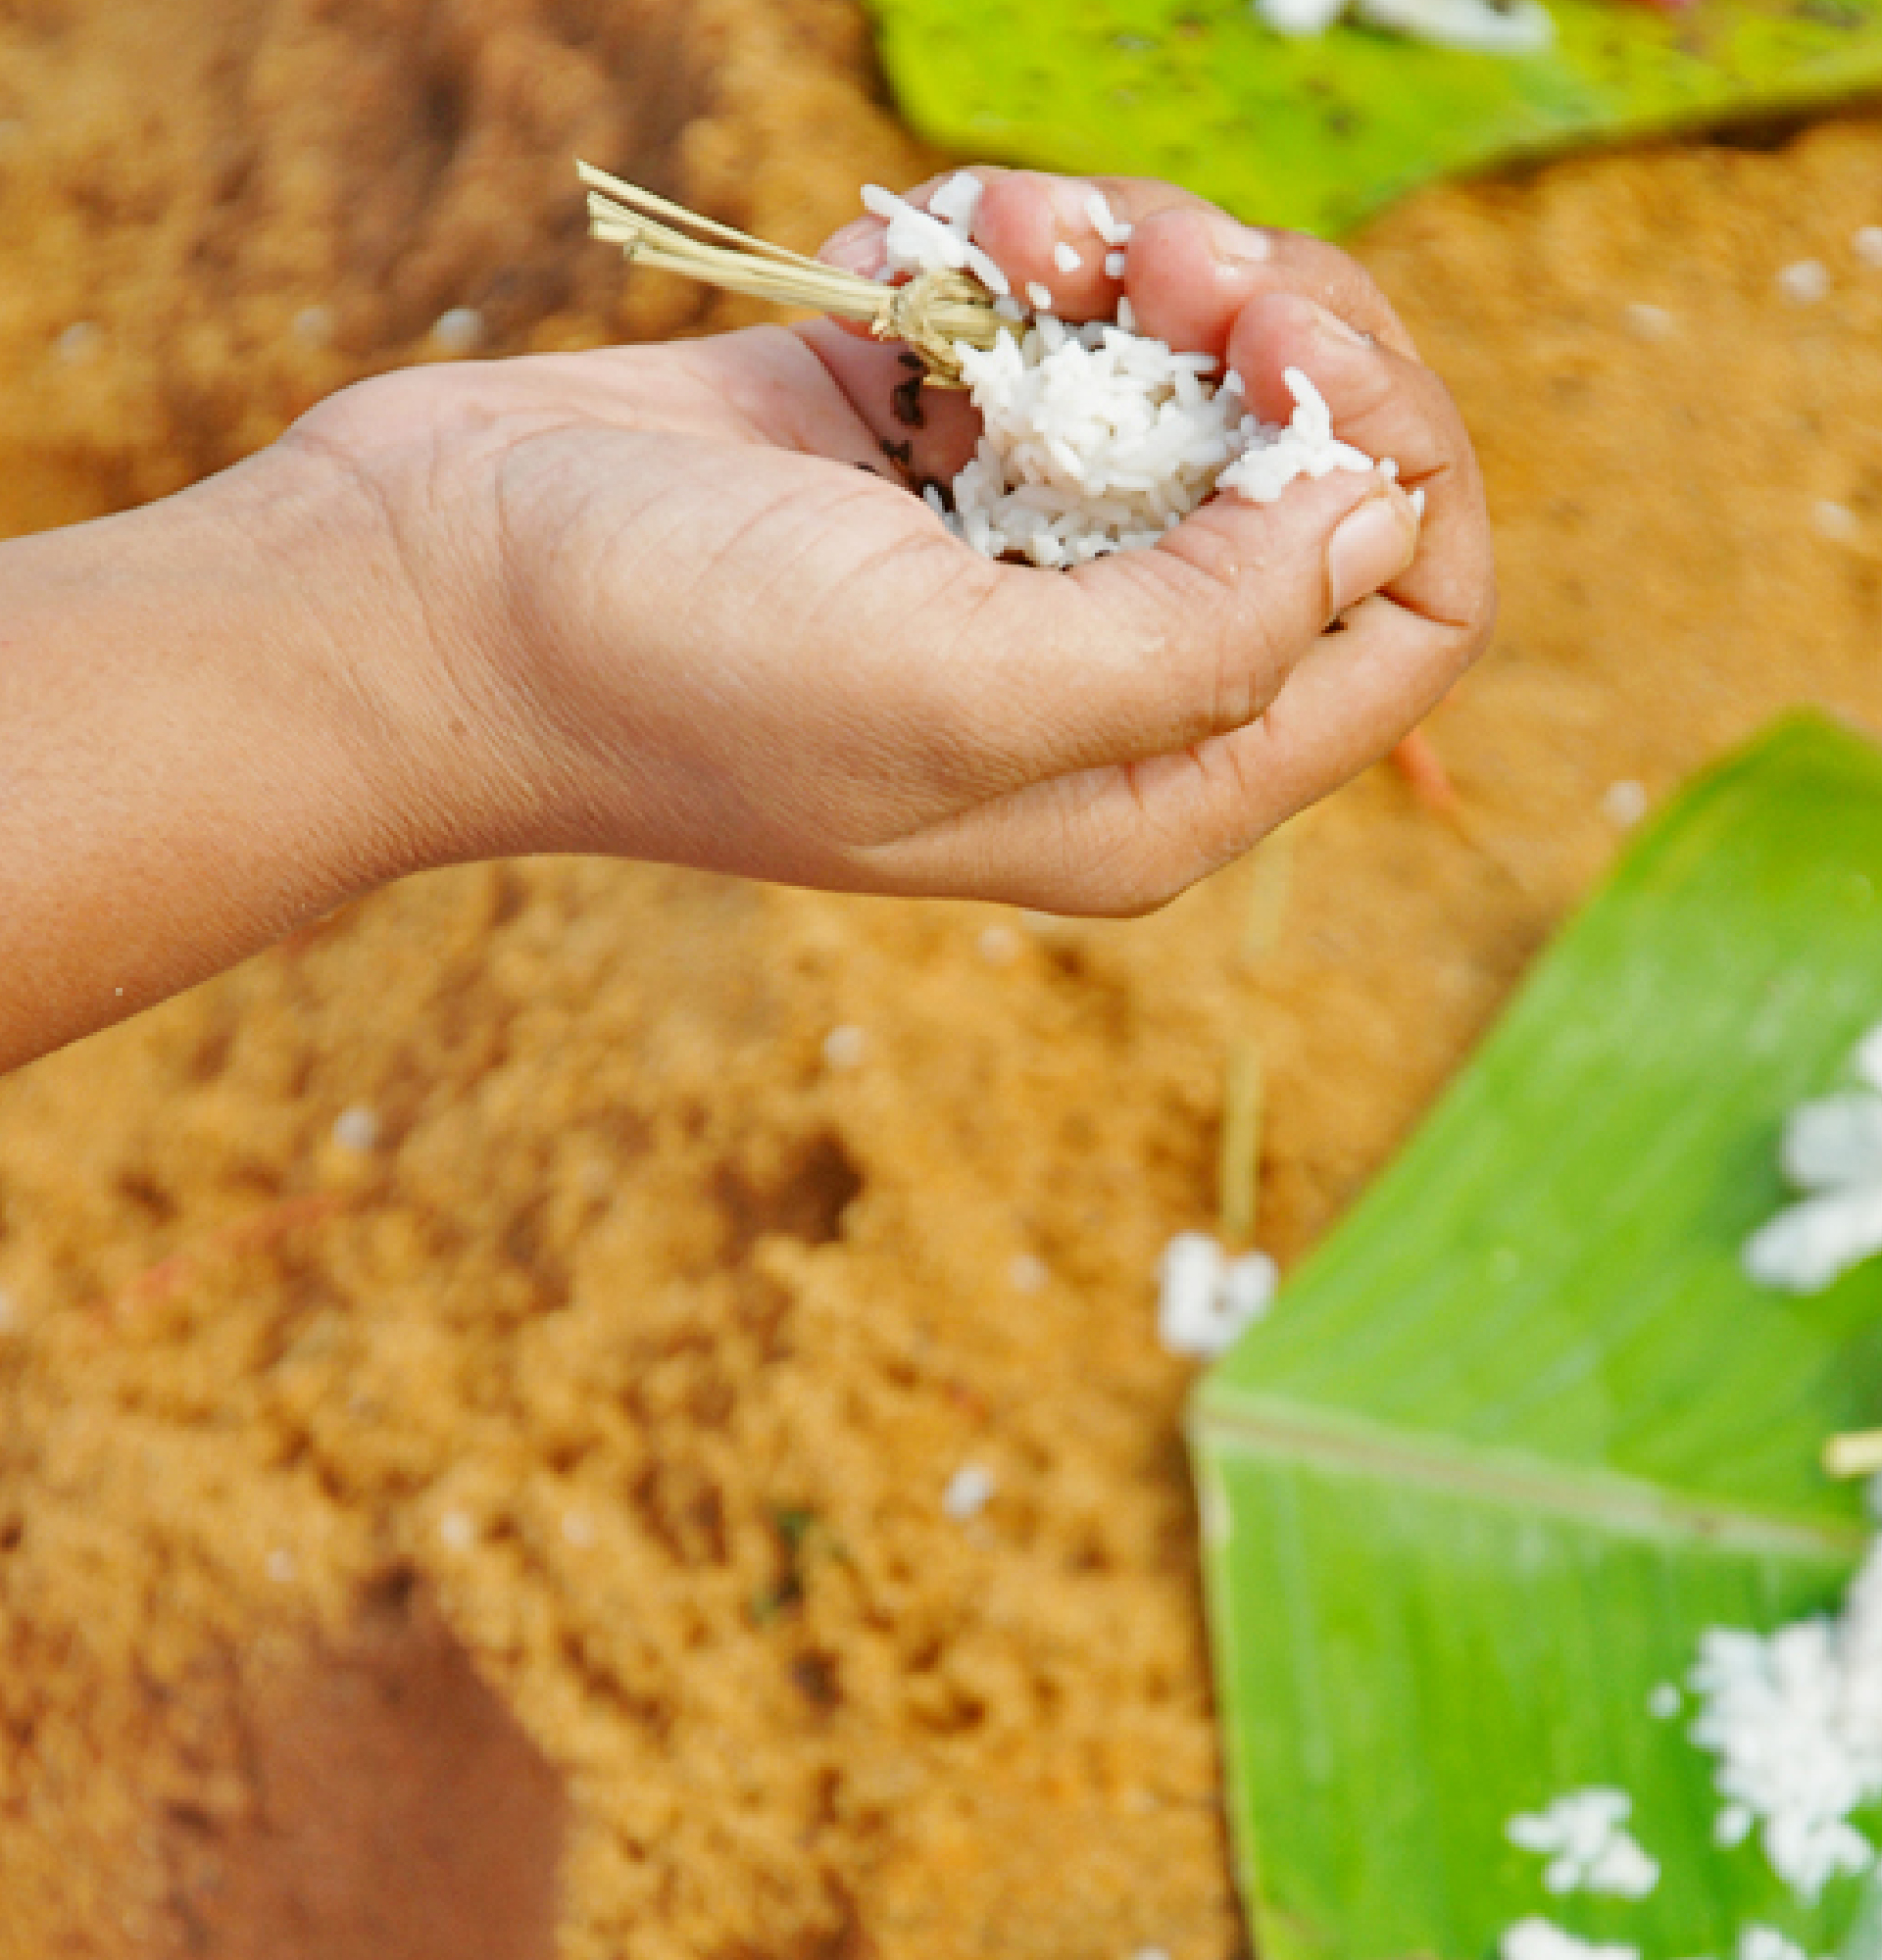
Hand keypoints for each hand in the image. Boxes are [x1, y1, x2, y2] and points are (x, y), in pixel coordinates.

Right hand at [295, 167, 1494, 914]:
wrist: (434, 601)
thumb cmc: (682, 676)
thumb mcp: (970, 692)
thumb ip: (1212, 635)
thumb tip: (1375, 514)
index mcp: (1151, 781)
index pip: (1408, 625)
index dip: (1399, 469)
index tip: (1286, 367)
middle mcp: (1106, 677)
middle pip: (1320, 477)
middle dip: (1282, 339)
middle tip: (1180, 267)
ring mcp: (1017, 554)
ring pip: (1196, 374)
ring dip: (1148, 266)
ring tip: (1035, 241)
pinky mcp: (925, 444)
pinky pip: (1054, 320)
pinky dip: (1022, 253)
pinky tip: (938, 256)